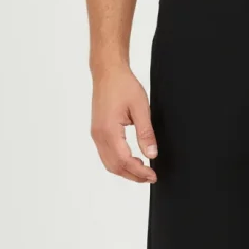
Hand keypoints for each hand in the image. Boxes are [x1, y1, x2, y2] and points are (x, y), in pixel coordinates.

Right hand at [90, 66, 157, 182]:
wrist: (108, 72)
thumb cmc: (122, 85)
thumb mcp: (141, 108)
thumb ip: (146, 134)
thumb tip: (151, 154)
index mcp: (109, 130)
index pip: (124, 161)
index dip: (139, 172)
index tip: (153, 175)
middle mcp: (99, 135)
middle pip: (115, 167)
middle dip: (133, 175)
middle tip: (150, 177)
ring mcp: (96, 134)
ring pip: (109, 163)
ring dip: (125, 171)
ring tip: (142, 171)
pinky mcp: (97, 132)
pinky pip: (106, 155)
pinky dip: (118, 163)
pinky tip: (131, 160)